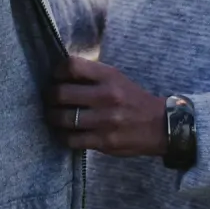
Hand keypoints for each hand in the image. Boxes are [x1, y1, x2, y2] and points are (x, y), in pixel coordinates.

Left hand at [45, 54, 165, 156]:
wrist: (160, 125)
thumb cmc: (132, 99)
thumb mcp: (116, 78)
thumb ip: (91, 75)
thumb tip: (60, 74)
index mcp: (108, 76)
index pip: (72, 66)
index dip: (57, 71)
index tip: (56, 77)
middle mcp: (106, 96)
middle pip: (61, 93)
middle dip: (50, 97)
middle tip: (49, 99)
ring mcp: (105, 120)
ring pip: (63, 118)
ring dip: (53, 117)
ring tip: (54, 116)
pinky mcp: (104, 142)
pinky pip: (72, 140)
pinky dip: (64, 136)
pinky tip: (65, 133)